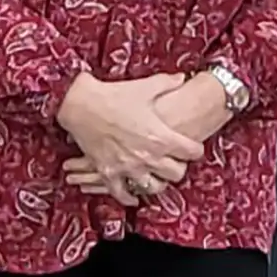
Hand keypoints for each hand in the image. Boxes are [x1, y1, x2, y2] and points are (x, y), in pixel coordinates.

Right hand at [57, 71, 203, 204]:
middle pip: (177, 174)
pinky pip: (122, 194)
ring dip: (158, 182)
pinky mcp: (109, 173)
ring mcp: (128, 168)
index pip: (193, 152)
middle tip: (175, 161)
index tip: (192, 147)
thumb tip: (182, 78)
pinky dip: (129, 197)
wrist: (81, 104)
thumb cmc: (114, 95)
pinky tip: (133, 196)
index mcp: (161, 137)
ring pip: (154, 188)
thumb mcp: (145, 87)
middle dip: (179, 167)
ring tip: (157, 177)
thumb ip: (167, 83)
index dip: (195, 149)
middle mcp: (148, 157)